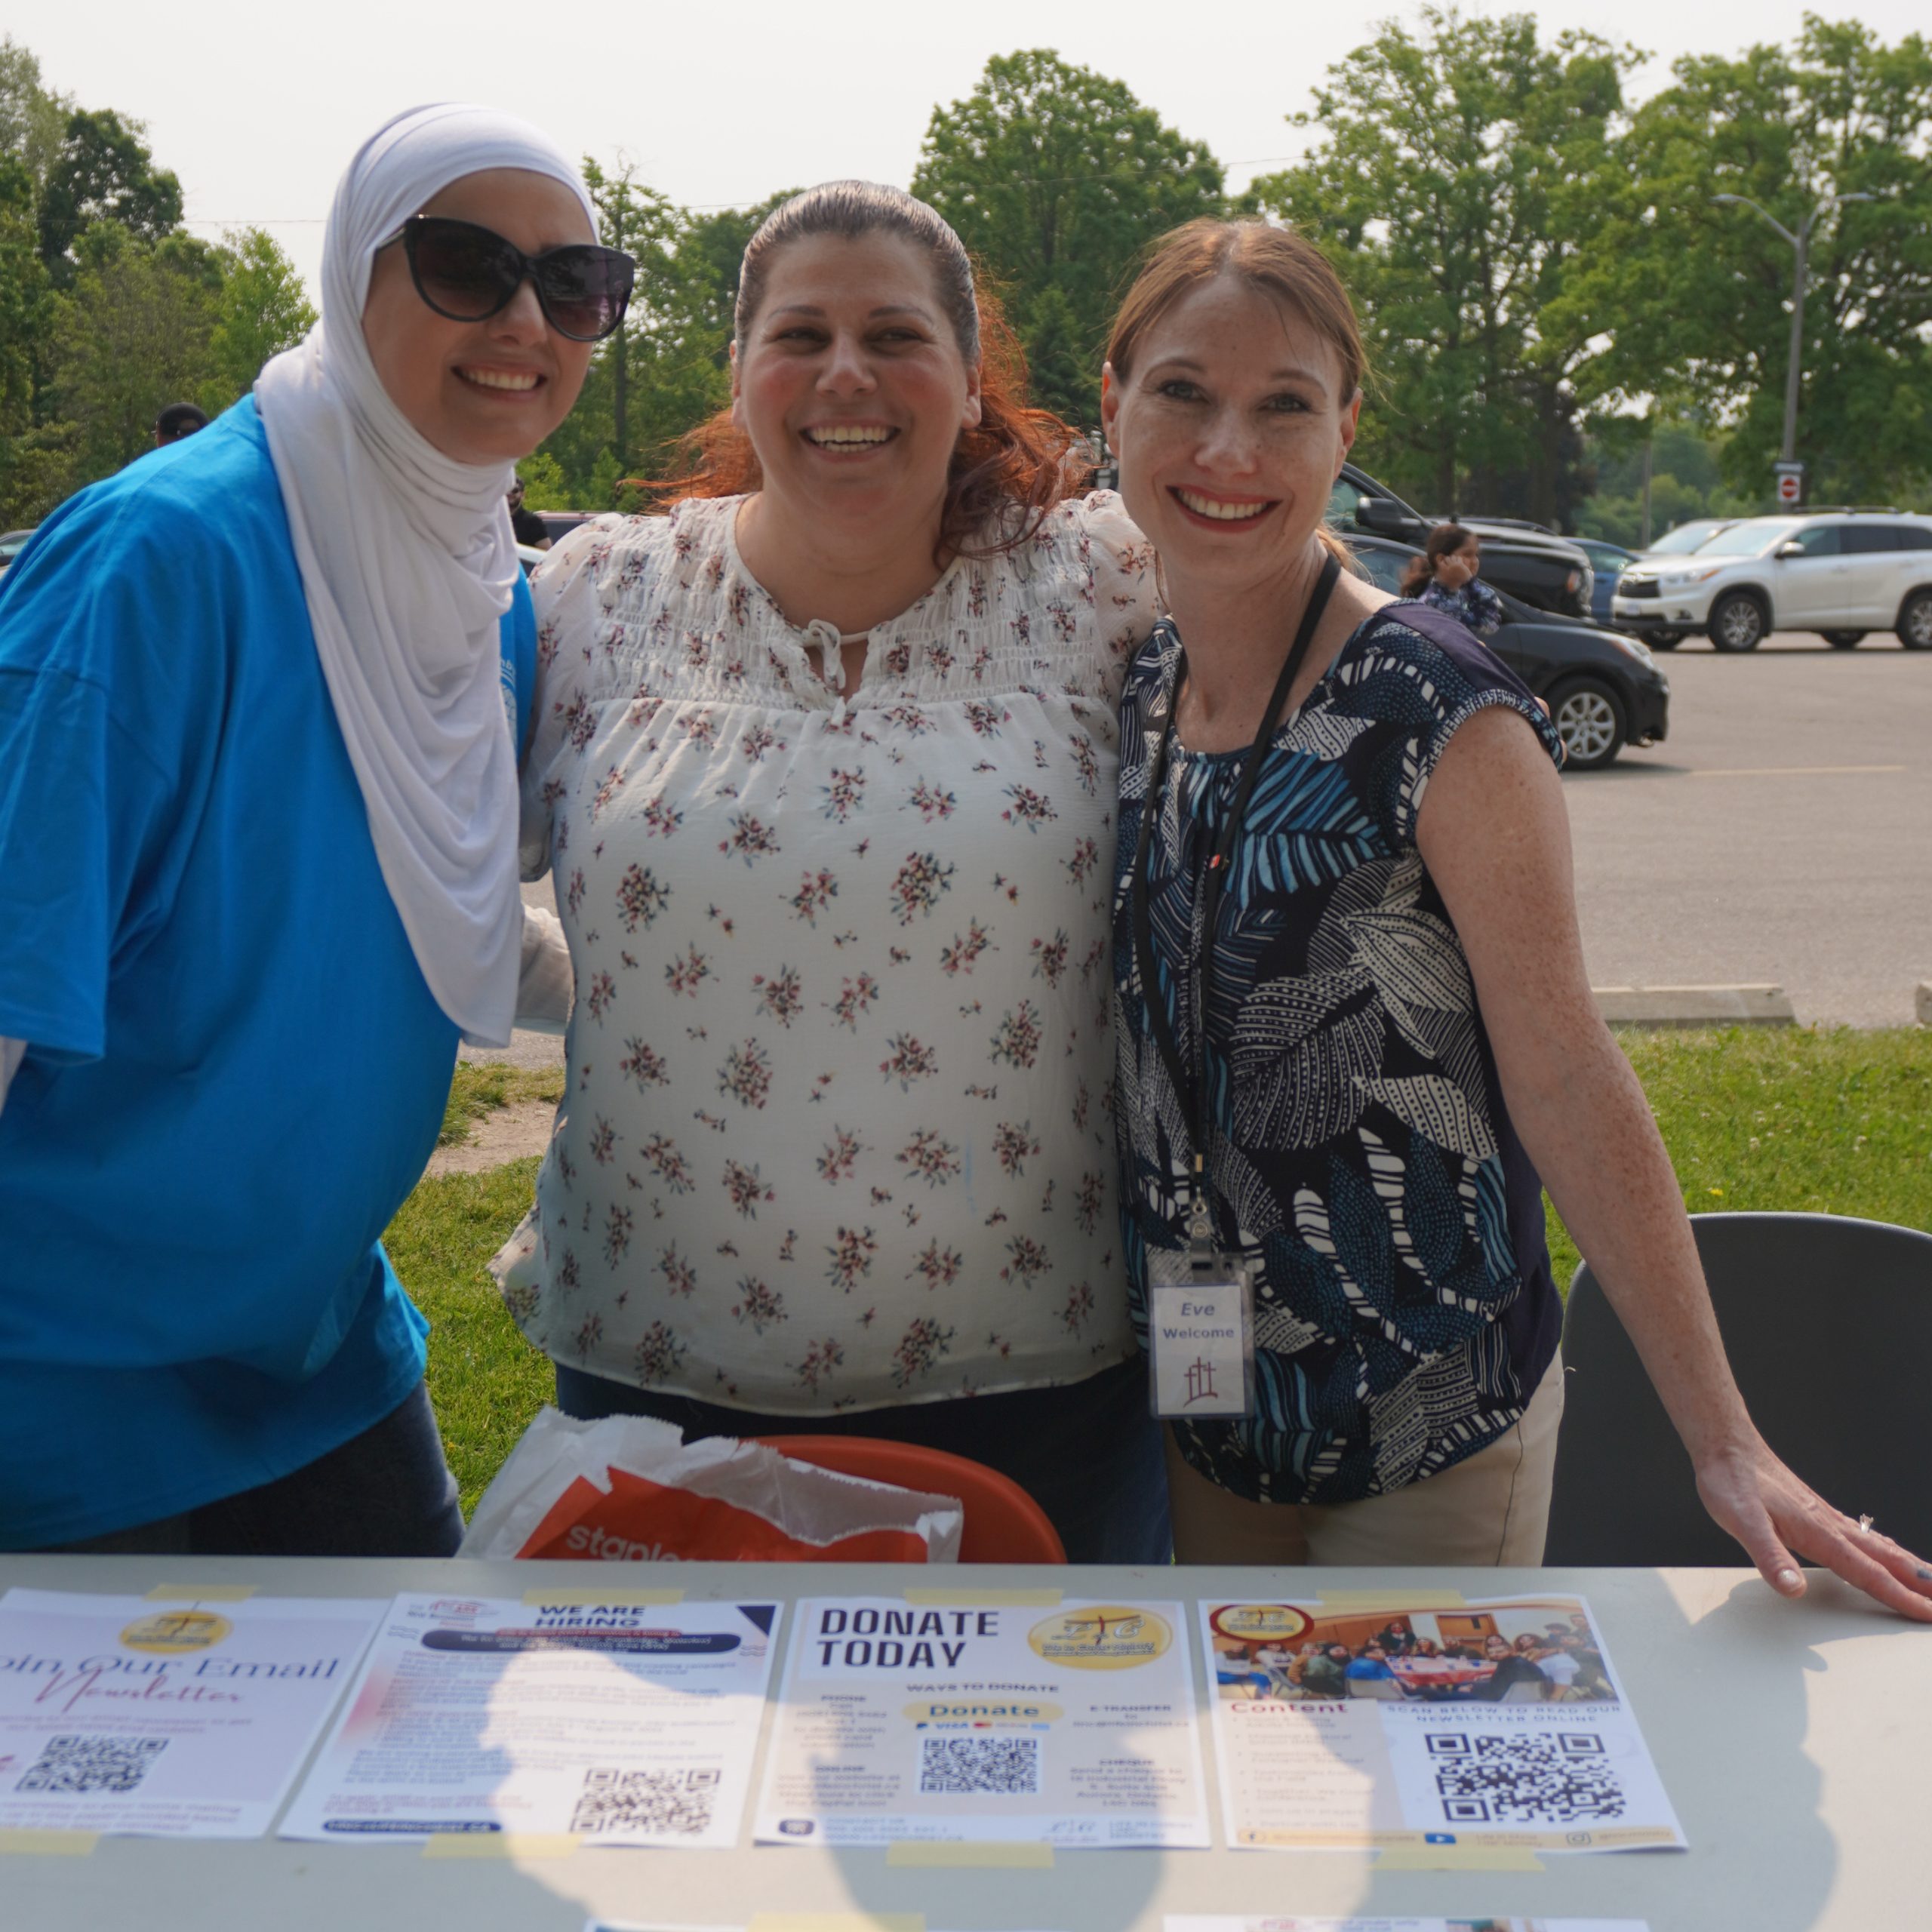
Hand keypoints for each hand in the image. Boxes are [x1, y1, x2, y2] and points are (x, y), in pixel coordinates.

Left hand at [1694, 1433, 1931, 1620]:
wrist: (1725, 1445)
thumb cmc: (1731, 1480)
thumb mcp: (1741, 1521)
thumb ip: (1769, 1556)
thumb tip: (1793, 1589)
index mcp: (1819, 1533)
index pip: (1869, 1573)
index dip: (1900, 1597)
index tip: (1928, 1615)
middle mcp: (1830, 1524)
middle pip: (1886, 1560)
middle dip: (1920, 1584)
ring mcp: (1825, 1516)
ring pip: (1878, 1546)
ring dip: (1908, 1566)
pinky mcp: (1815, 1511)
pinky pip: (1861, 1535)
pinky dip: (1884, 1549)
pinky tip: (1884, 1551)